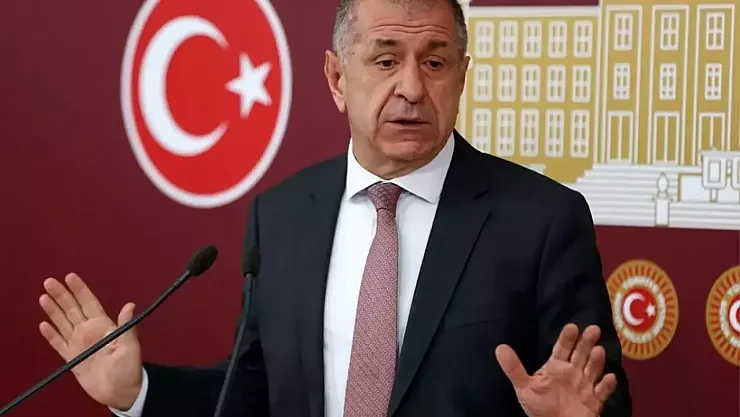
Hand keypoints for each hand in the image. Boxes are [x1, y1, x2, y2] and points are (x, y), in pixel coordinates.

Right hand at [38, 273, 142, 409]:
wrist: (120, 389)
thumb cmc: (128, 367)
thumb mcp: (130, 345)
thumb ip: (126, 325)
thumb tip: (130, 305)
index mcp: (103, 325)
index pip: (89, 303)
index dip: (80, 290)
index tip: (70, 276)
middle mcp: (89, 331)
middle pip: (72, 309)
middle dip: (61, 295)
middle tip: (49, 281)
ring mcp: (79, 343)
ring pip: (63, 323)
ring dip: (53, 310)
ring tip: (43, 297)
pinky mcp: (72, 358)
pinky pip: (58, 344)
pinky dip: (50, 335)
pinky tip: (43, 325)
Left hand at [495, 324, 616, 416]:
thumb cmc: (539, 407)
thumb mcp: (524, 387)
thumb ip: (514, 368)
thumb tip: (499, 347)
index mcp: (557, 367)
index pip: (562, 348)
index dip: (567, 338)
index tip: (572, 327)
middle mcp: (573, 373)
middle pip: (581, 354)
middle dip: (586, 342)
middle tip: (593, 329)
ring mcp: (585, 386)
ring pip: (593, 370)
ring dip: (596, 361)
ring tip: (598, 351)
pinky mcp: (594, 401)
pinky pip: (602, 392)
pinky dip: (607, 385)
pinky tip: (610, 377)